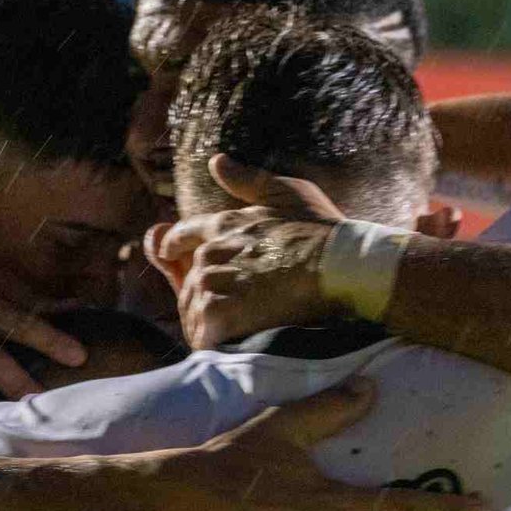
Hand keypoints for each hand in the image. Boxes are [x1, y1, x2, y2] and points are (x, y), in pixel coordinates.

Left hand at [146, 154, 347, 347]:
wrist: (339, 266)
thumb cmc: (321, 230)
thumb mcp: (285, 192)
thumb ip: (248, 179)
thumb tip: (216, 161)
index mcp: (222, 225)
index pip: (181, 236)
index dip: (174, 248)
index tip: (170, 257)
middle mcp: (210, 253)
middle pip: (188, 281)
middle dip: (200, 296)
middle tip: (221, 312)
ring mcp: (214, 284)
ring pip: (193, 309)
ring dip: (205, 321)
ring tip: (226, 334)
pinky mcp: (222, 314)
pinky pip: (203, 334)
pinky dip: (211, 343)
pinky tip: (225, 348)